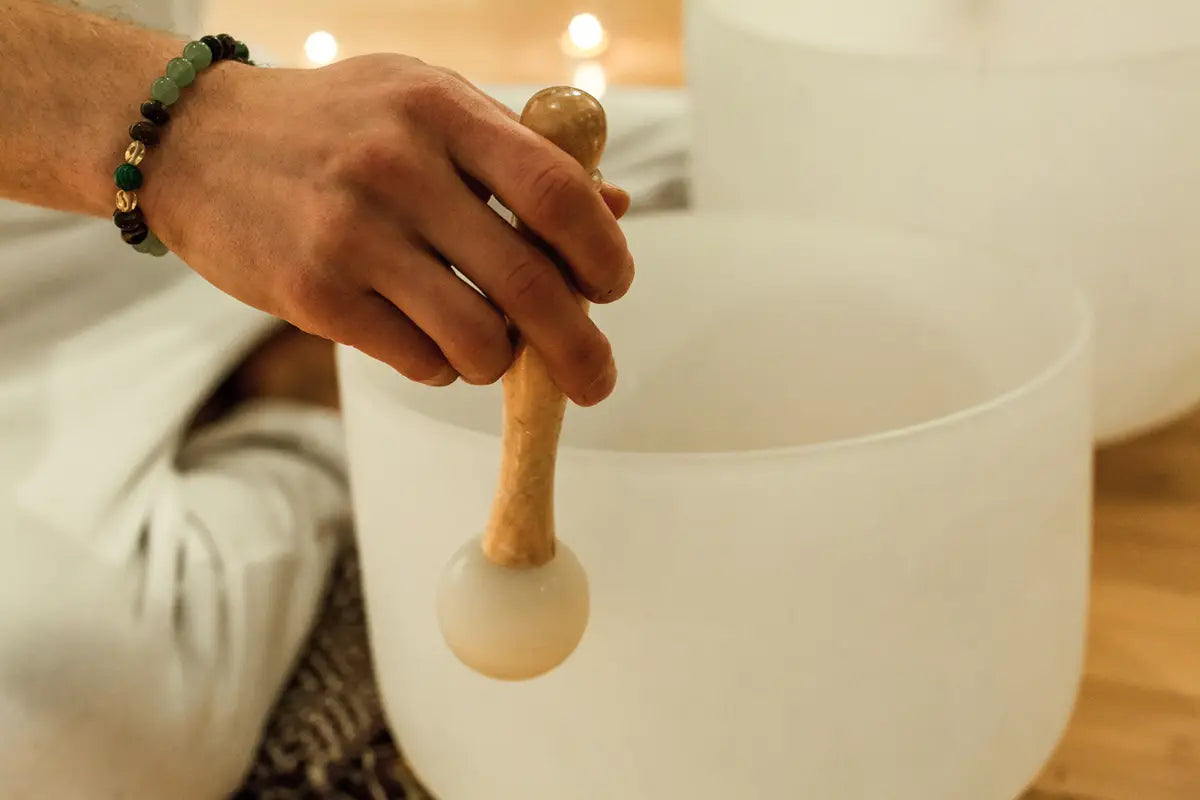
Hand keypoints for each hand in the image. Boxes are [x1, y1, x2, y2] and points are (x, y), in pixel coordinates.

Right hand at [146, 55, 633, 405]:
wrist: (195, 140)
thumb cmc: (337, 125)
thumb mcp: (428, 104)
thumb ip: (519, 153)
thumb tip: (612, 209)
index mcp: (442, 111)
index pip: (557, 193)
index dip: (603, 253)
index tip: (612, 286)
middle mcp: (399, 168)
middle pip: (530, 284)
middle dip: (580, 349)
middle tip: (596, 380)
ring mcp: (352, 234)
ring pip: (477, 340)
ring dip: (499, 360)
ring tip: (486, 343)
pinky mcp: (313, 293)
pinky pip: (418, 361)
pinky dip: (441, 367)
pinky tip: (424, 338)